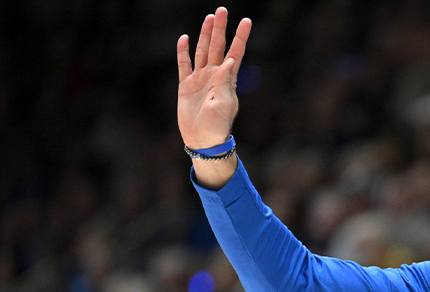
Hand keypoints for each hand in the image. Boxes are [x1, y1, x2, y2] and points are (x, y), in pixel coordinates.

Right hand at [176, 7, 250, 149]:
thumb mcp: (224, 104)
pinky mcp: (186, 86)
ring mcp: (200, 79)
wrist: (203, 140)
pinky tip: (184, 38)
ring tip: (209, 18)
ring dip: (205, 35)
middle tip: (222, 10)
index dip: (240, 36)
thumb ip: (224, 82)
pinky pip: (184, 64)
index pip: (236, 52)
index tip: (246, 20)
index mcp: (228, 79)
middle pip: (218, 47)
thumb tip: (230, 61)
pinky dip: (183, 51)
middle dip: (220, 29)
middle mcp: (215, 75)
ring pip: (202, 51)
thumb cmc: (218, 125)